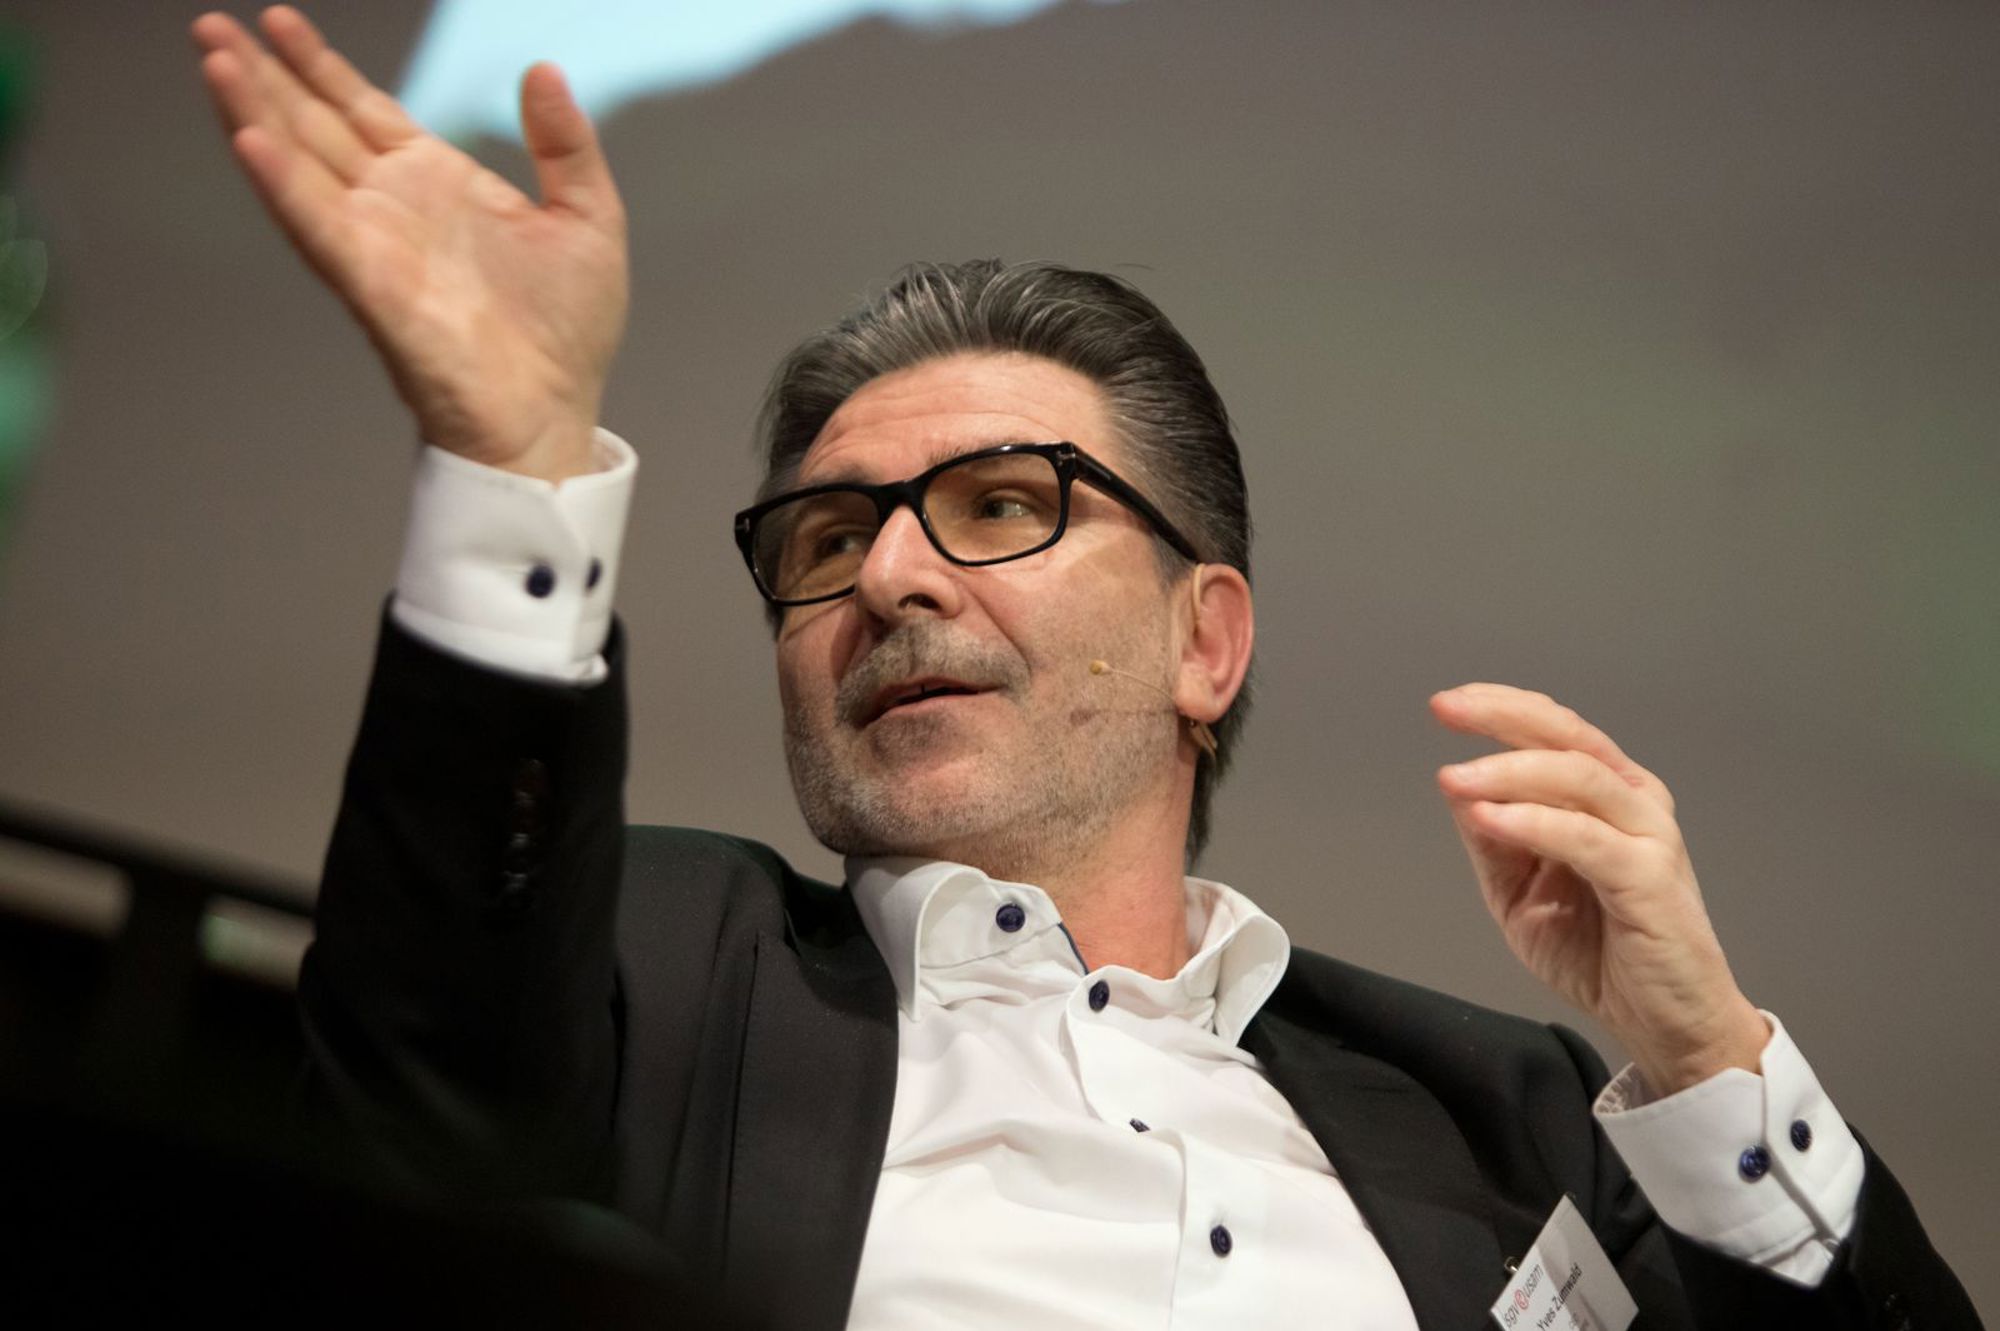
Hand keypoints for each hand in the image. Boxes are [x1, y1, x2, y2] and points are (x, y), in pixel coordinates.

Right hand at [192, 6, 627, 480]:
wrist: (554, 415)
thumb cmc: (566, 336)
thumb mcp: (588, 219)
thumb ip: (566, 145)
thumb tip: (543, 71)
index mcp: (439, 185)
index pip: (363, 112)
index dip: (321, 67)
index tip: (279, 21)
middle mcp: (395, 209)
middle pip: (315, 127)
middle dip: (264, 76)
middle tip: (214, 27)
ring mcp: (376, 246)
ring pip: (301, 166)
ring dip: (253, 113)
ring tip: (215, 60)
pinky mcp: (373, 286)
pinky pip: (321, 229)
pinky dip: (284, 186)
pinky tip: (251, 142)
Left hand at [1431, 683, 1768, 1093]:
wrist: (1664, 1022)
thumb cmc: (1604, 954)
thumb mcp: (1522, 894)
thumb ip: (1495, 844)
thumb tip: (1458, 788)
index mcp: (1605, 796)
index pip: (1552, 731)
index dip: (1500, 709)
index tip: (1448, 704)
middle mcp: (1632, 802)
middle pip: (1566, 735)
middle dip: (1502, 715)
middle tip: (1446, 709)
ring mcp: (1646, 836)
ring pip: (1577, 777)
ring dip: (1509, 772)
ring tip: (1456, 777)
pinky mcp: (1648, 878)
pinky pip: (1585, 838)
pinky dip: (1535, 823)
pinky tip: (1492, 819)